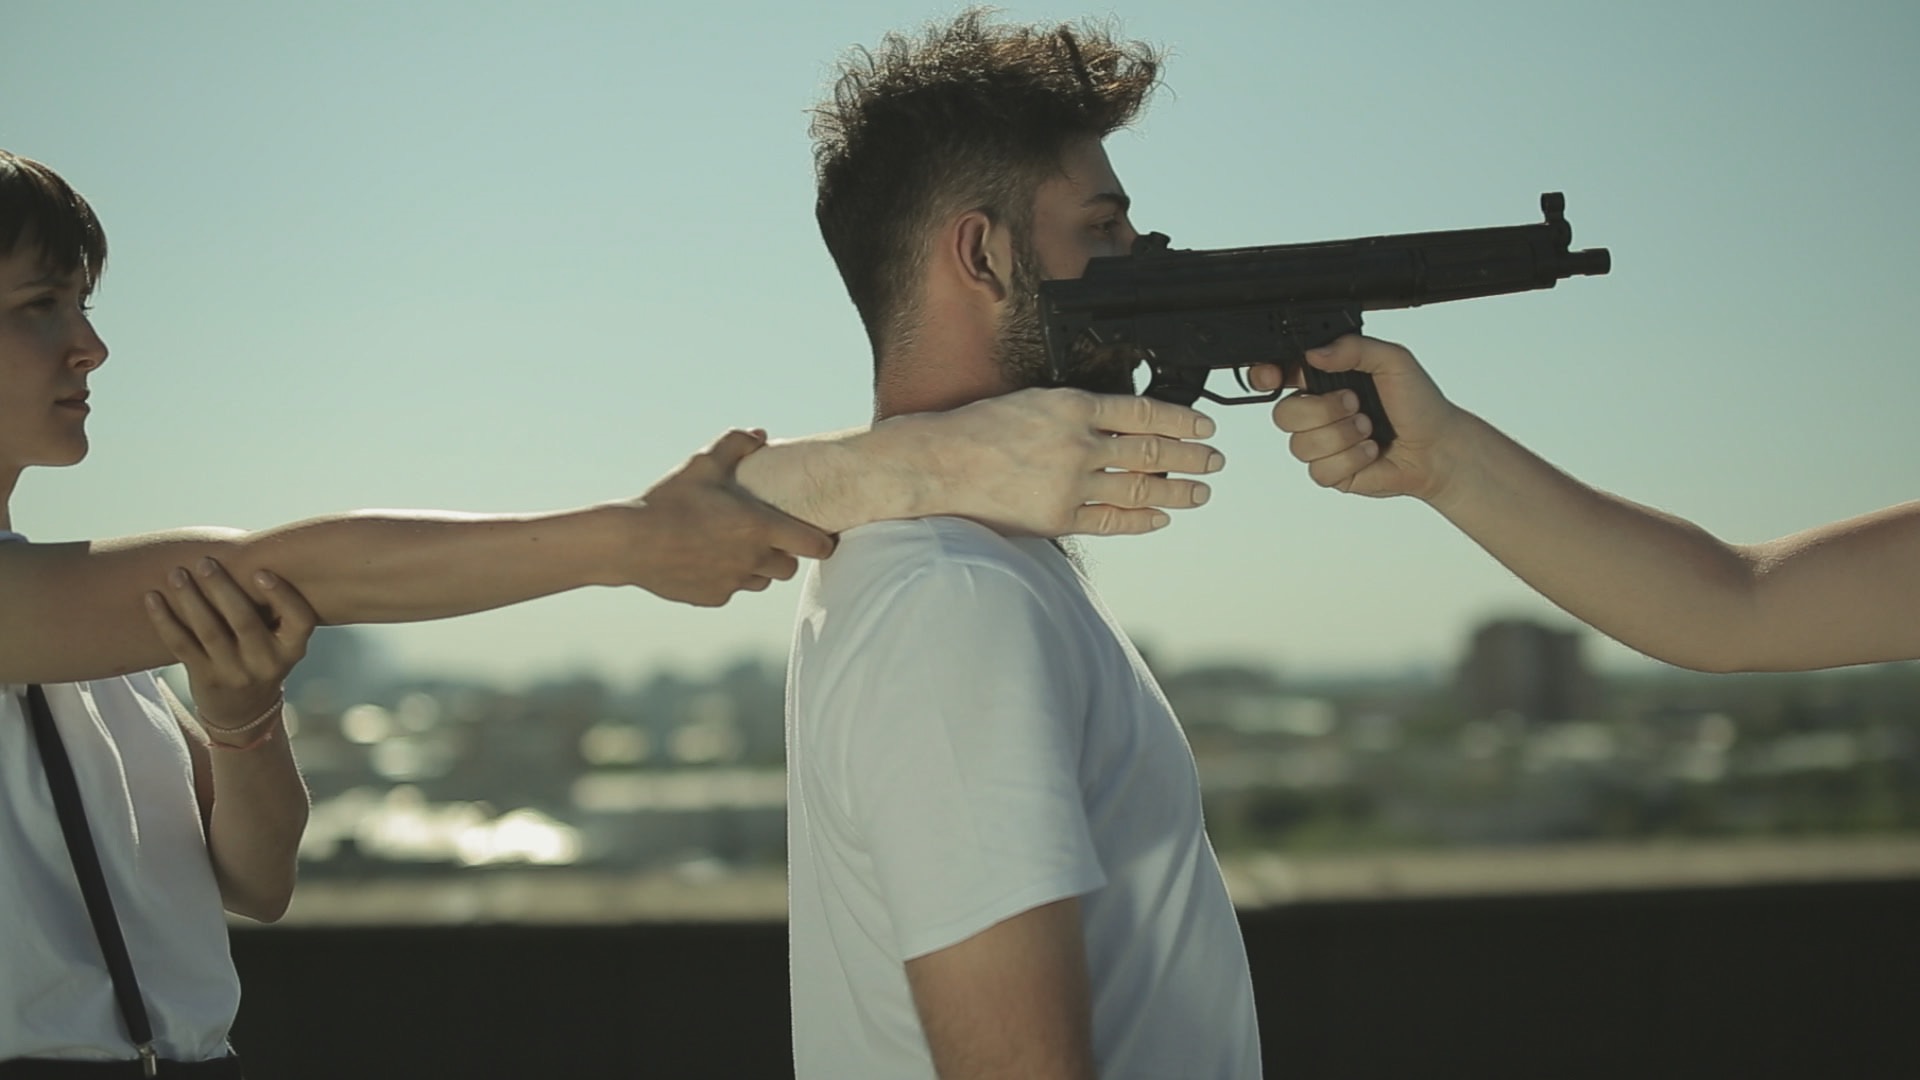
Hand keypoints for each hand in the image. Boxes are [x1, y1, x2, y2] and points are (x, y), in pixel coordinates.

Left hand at [144, 558, 316, 743]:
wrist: (244, 709)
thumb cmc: (262, 654)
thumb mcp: (281, 639)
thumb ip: (271, 605)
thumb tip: (247, 546)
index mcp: (292, 648)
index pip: (298, 620)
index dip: (282, 596)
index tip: (260, 571)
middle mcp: (267, 663)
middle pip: (245, 622)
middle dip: (223, 589)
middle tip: (204, 562)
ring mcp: (236, 673)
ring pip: (210, 632)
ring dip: (191, 599)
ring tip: (177, 574)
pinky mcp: (205, 679)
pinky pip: (181, 646)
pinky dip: (165, 620)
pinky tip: (152, 598)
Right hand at [627, 429, 836, 605]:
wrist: (631, 542)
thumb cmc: (670, 499)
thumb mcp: (703, 464)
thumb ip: (736, 445)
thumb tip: (760, 434)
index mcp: (760, 527)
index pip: (814, 545)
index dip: (822, 542)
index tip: (821, 538)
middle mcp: (753, 560)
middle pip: (788, 568)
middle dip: (784, 555)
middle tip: (768, 539)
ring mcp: (733, 582)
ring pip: (761, 581)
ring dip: (756, 568)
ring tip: (735, 548)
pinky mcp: (713, 598)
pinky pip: (731, 590)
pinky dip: (726, 579)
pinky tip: (706, 561)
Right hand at [891, 387, 1225, 535]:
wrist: (937, 465)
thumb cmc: (976, 430)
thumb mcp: (1031, 402)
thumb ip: (1074, 413)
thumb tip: (1115, 425)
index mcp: (1071, 407)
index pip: (1142, 413)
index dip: (1180, 420)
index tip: (1204, 425)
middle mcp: (1078, 444)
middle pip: (1151, 452)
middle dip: (1190, 457)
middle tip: (1215, 460)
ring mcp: (1071, 484)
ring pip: (1139, 488)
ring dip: (1177, 491)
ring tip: (1200, 492)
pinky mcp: (1059, 517)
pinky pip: (1112, 520)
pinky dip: (1141, 519)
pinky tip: (1160, 518)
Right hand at [1251, 335, 1464, 500]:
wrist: (1438, 448)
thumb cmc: (1419, 403)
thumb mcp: (1393, 360)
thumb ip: (1355, 347)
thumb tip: (1316, 353)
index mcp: (1324, 378)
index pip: (1278, 374)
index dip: (1265, 376)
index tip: (1273, 377)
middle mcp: (1318, 411)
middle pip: (1282, 414)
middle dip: (1322, 411)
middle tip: (1356, 404)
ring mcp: (1322, 444)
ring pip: (1300, 445)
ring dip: (1342, 436)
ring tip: (1368, 429)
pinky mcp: (1331, 473)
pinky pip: (1319, 471)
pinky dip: (1350, 460)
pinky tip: (1370, 451)